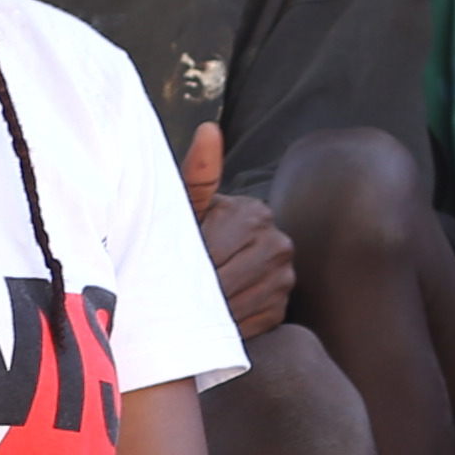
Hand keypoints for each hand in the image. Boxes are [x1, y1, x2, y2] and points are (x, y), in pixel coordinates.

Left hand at [186, 128, 294, 338]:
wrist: (217, 260)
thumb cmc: (195, 229)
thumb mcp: (190, 203)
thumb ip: (198, 172)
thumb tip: (208, 129)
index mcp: (254, 214)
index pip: (211, 254)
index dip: (184, 265)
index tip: (170, 264)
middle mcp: (279, 244)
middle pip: (224, 283)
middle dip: (196, 290)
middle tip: (175, 290)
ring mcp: (285, 278)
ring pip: (235, 307)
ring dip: (210, 311)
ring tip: (193, 303)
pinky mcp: (282, 308)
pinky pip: (248, 325)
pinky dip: (227, 325)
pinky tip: (215, 313)